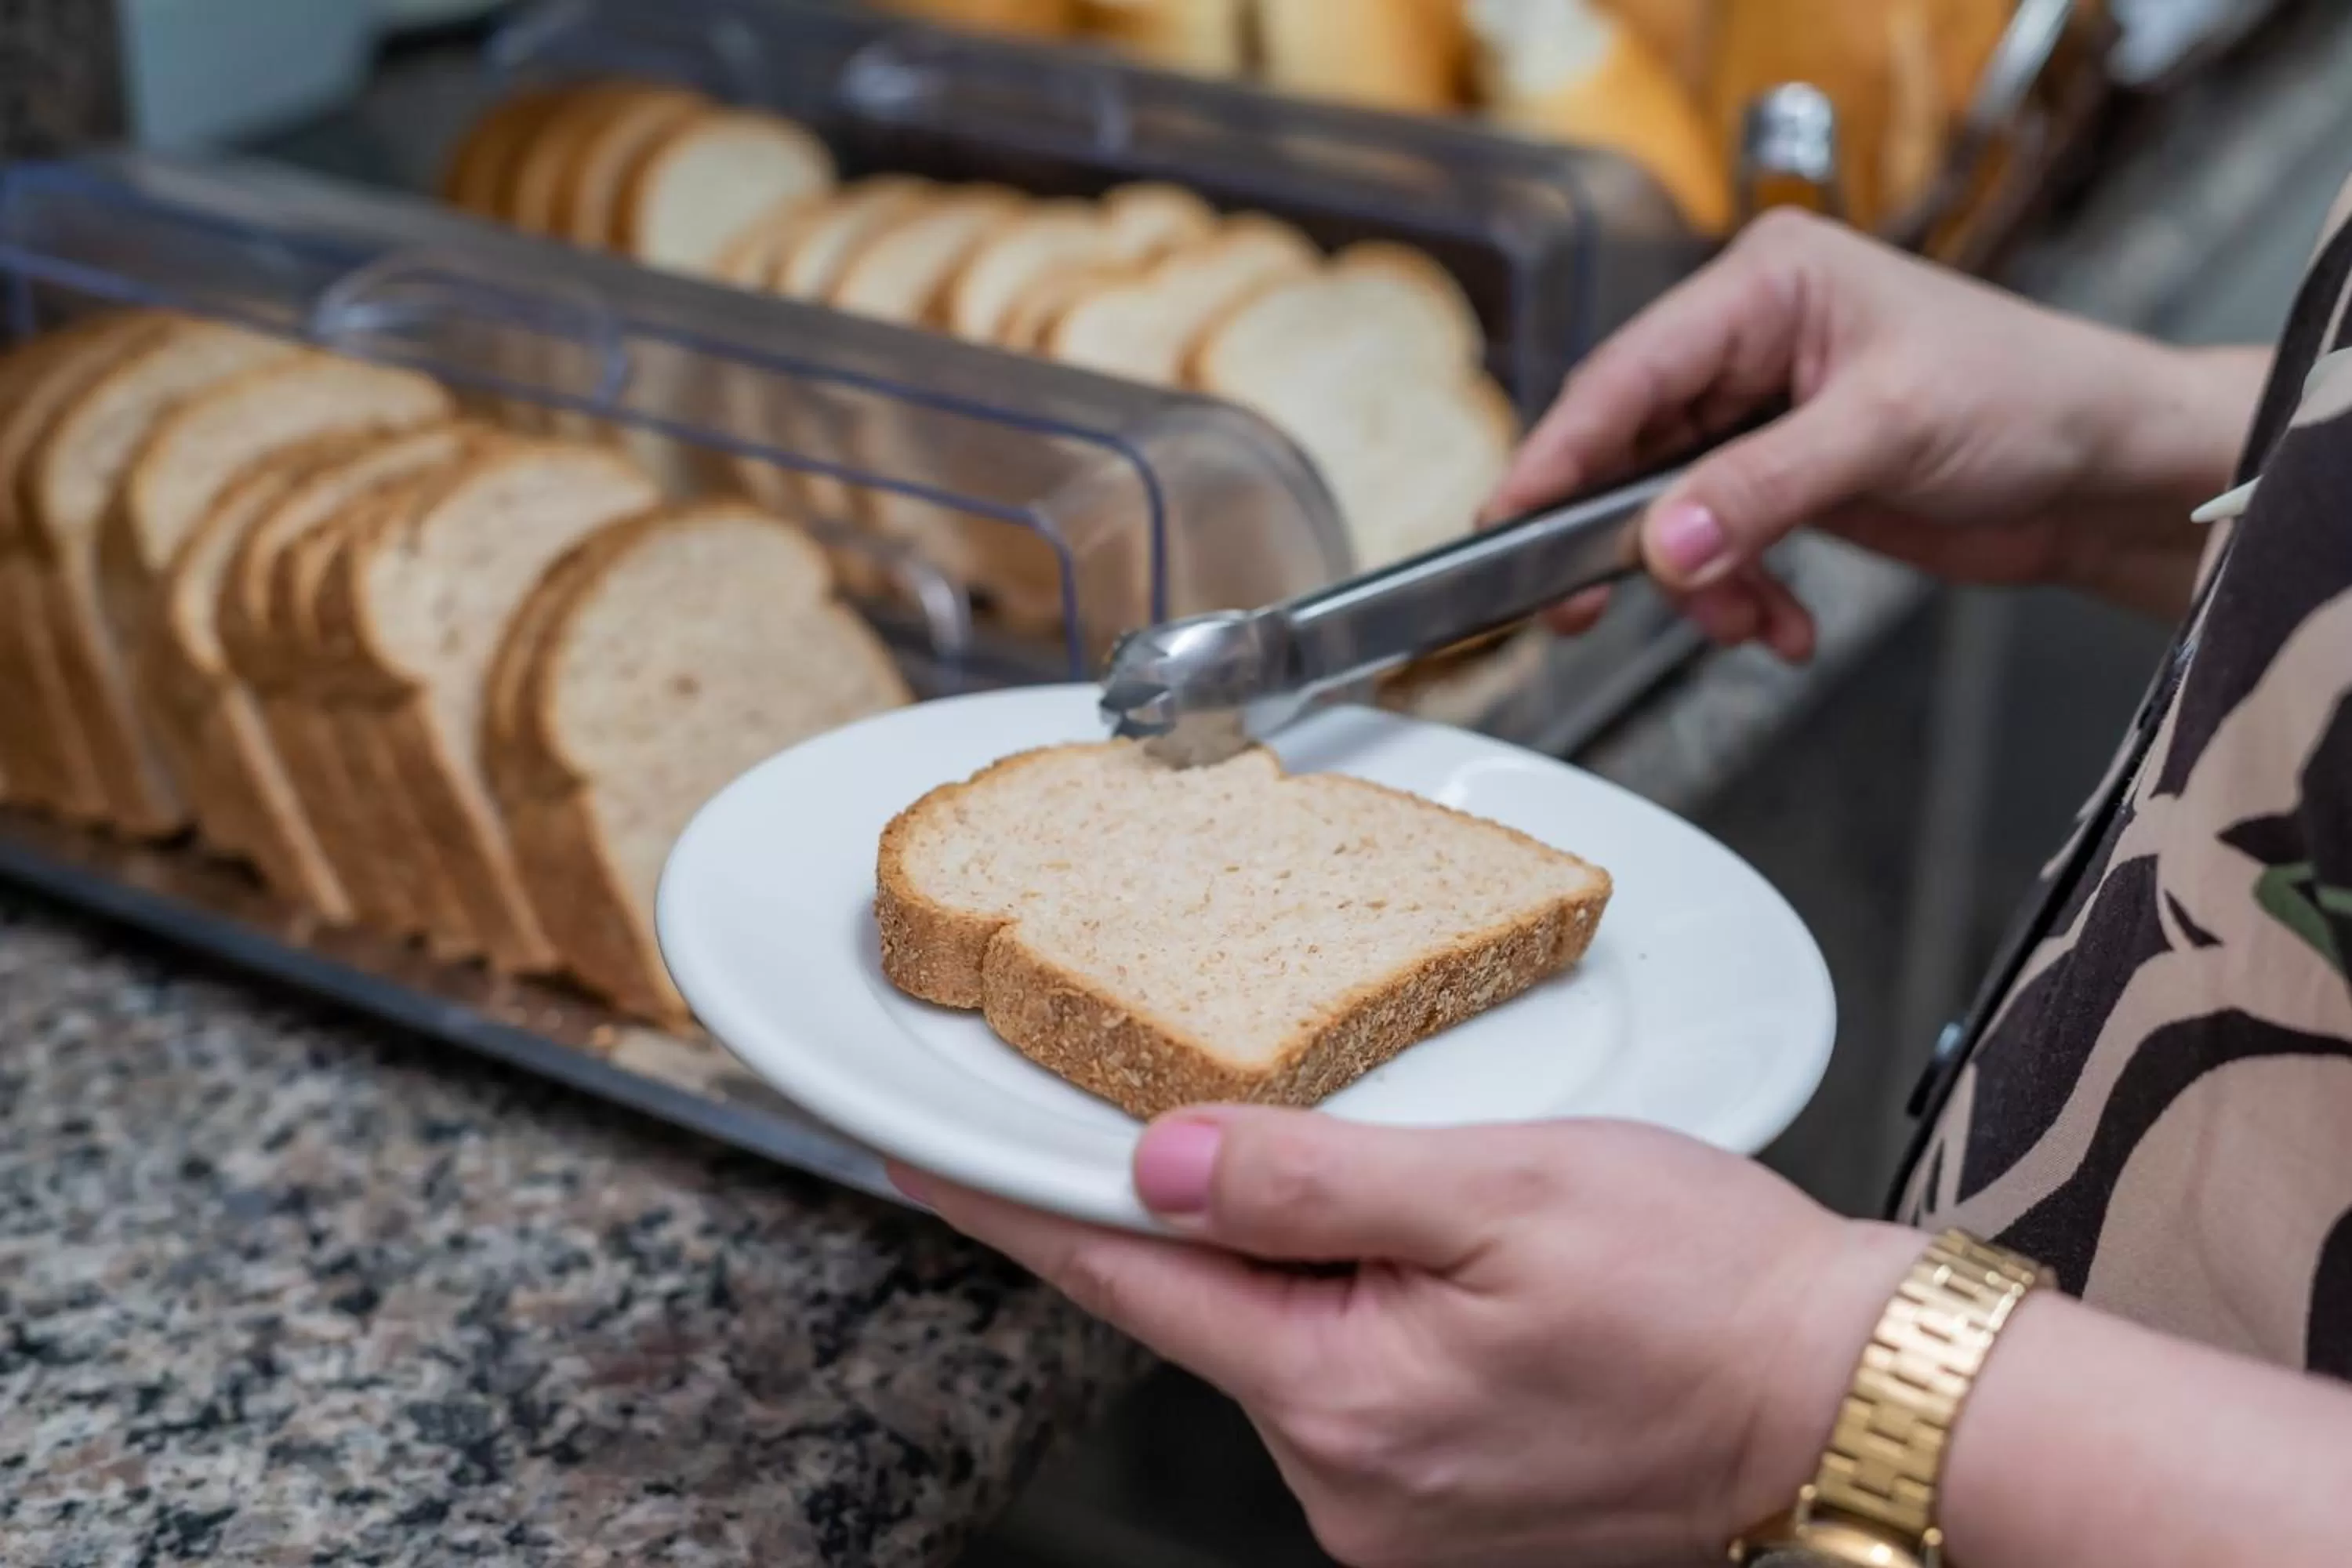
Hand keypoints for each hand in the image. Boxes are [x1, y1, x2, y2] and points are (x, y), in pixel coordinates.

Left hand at [897, 1110, 1926, 1566]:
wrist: (1849, 1399)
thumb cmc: (1706, 1287)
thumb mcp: (1503, 1187)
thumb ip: (1313, 1177)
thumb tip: (1161, 1160)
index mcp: (1342, 1396)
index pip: (1126, 1280)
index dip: (1017, 1202)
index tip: (922, 1154)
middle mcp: (1348, 1481)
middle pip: (1212, 1309)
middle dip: (1227, 1212)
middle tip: (1321, 1133)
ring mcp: (1394, 1511)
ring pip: (1289, 1343)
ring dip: (1320, 1262)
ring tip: (1453, 1209)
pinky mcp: (1444, 1510)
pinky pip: (1356, 1385)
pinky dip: (1369, 1313)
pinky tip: (1468, 1277)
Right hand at [1492, 209, 2262, 654]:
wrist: (2109, 472)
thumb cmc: (2031, 399)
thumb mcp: (1886, 434)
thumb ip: (1762, 490)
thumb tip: (1661, 544)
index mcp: (1765, 288)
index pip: (1628, 373)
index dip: (1559, 452)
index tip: (1508, 520)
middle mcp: (1752, 343)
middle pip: (1631, 446)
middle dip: (1620, 537)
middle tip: (1579, 606)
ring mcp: (1765, 415)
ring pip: (1669, 510)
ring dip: (1696, 585)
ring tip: (1741, 626)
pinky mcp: (1784, 479)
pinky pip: (1719, 546)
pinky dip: (1737, 597)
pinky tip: (1780, 626)